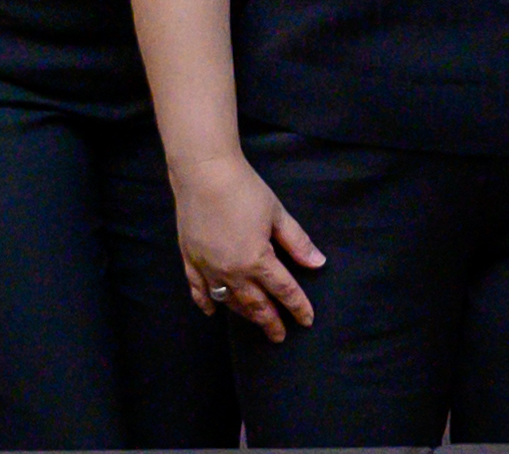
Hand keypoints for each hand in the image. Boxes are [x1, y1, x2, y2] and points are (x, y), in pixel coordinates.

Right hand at [169, 151, 323, 342]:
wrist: (203, 173)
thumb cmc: (244, 189)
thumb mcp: (277, 214)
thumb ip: (298, 242)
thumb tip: (318, 263)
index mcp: (257, 260)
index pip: (284, 291)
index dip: (298, 307)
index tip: (307, 320)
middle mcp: (232, 272)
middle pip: (256, 305)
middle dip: (271, 322)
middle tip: (280, 336)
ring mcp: (208, 268)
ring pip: (228, 301)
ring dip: (243, 314)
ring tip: (255, 321)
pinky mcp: (190, 260)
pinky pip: (198, 290)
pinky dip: (206, 303)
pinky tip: (212, 312)